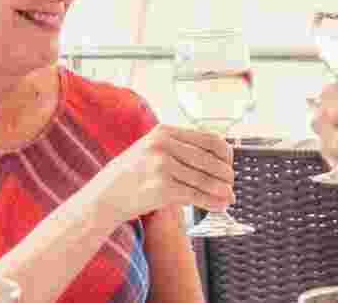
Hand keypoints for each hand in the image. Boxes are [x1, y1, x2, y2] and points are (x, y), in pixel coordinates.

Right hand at [86, 124, 235, 220]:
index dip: (226, 154)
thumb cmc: (133, 175)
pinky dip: (212, 202)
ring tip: (230, 198)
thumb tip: (222, 163)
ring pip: (205, 179)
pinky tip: (219, 206)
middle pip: (210, 160)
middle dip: (226, 175)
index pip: (209, 139)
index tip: (229, 165)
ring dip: (222, 191)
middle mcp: (163, 145)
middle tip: (231, 186)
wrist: (105, 195)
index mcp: (164, 132)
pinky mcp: (162, 188)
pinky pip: (196, 195)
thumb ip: (183, 150)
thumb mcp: (153, 151)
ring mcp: (162, 166)